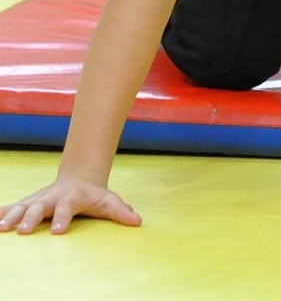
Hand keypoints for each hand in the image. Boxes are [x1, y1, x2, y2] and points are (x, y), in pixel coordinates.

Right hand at [0, 177, 141, 234]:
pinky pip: (12, 206)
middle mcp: (52, 197)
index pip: (67, 208)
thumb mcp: (109, 201)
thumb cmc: (95, 194)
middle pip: (39, 206)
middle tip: (22, 231)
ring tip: (2, 228)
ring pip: (22, 206)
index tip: (58, 232)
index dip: (63, 218)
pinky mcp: (28, 202)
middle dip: (30, 218)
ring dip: (11, 216)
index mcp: (72, 197)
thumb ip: (121, 211)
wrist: (80, 177)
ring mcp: (38, 198)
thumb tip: (137, 222)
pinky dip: (1, 211)